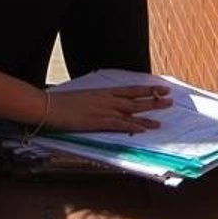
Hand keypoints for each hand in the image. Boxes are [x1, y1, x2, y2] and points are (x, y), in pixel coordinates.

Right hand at [43, 85, 170, 133]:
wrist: (47, 106)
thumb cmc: (60, 103)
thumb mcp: (81, 98)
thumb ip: (93, 101)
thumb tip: (98, 104)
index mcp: (102, 92)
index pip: (129, 89)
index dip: (145, 89)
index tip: (159, 88)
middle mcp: (106, 99)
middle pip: (135, 99)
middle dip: (153, 99)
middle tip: (170, 99)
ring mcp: (103, 110)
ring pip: (131, 111)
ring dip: (148, 114)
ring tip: (163, 117)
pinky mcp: (98, 121)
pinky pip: (120, 124)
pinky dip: (133, 127)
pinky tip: (143, 130)